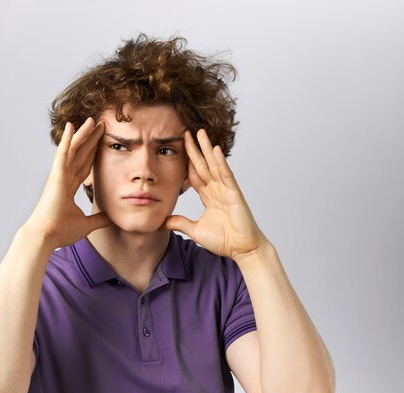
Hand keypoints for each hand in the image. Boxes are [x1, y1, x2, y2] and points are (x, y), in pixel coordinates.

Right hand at [23, 117, 110, 248]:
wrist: (46, 236)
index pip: (84, 166)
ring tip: (93, 120)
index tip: (101, 143)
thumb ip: (99, 218)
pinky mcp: (56, 175)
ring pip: (74, 149)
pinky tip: (72, 126)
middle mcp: (64, 178)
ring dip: (83, 134)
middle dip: (92, 140)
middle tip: (101, 125)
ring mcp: (59, 175)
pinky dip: (68, 139)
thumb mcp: (87, 224)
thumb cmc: (60, 232)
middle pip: (81, 154)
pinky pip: (64, 153)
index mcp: (69, 188)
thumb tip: (112, 217)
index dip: (93, 154)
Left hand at [163, 129, 269, 260]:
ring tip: (200, 133)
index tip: (178, 150)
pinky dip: (220, 162)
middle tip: (186, 132)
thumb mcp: (196, 230)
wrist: (242, 249)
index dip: (186, 161)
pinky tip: (215, 149)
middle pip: (203, 165)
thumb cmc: (224, 240)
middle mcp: (217, 189)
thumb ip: (180, 223)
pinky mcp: (234, 194)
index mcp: (209, 196)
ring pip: (214, 165)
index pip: (194, 175)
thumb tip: (162, 222)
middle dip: (194, 149)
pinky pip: (226, 175)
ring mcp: (226, 190)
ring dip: (207, 149)